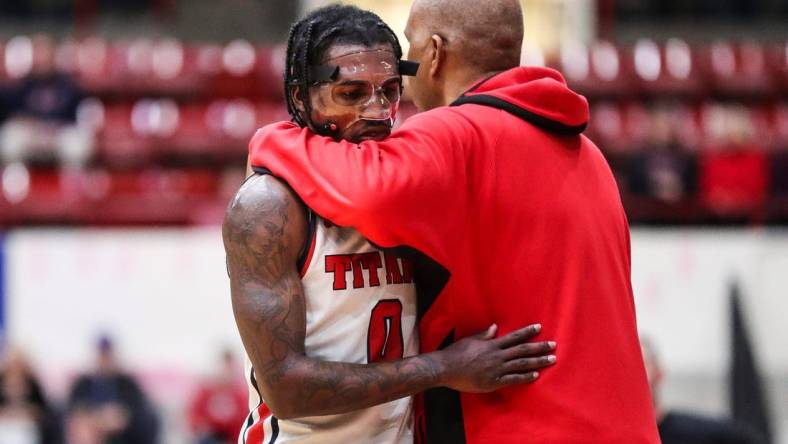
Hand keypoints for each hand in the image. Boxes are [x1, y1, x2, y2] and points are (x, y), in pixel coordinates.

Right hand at [437, 324, 555, 392]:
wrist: (445, 369)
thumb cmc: (455, 353)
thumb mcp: (470, 340)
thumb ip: (484, 335)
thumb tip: (495, 327)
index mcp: (492, 344)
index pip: (514, 337)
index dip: (527, 332)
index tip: (539, 328)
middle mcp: (497, 356)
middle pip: (523, 350)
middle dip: (539, 347)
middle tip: (553, 345)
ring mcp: (496, 369)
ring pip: (521, 364)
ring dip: (538, 361)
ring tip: (551, 359)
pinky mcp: (494, 382)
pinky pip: (513, 379)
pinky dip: (525, 377)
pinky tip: (536, 375)